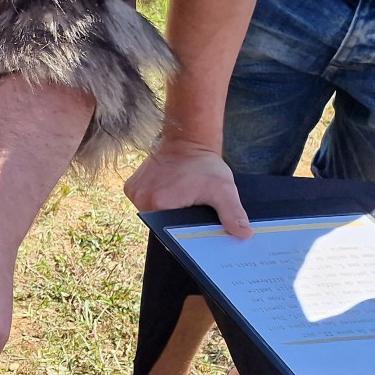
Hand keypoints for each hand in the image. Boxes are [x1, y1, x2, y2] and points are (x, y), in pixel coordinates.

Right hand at [125, 138, 250, 235]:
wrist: (185, 139)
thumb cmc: (204, 165)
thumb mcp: (224, 190)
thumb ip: (233, 214)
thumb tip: (244, 234)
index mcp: (159, 203)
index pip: (171, 230)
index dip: (185, 227)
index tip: (195, 216)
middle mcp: (142, 199)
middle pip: (160, 222)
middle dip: (176, 218)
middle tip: (190, 204)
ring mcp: (134, 192)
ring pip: (151, 213)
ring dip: (165, 209)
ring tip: (179, 195)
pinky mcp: (130, 186)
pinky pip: (143, 202)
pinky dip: (155, 199)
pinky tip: (168, 189)